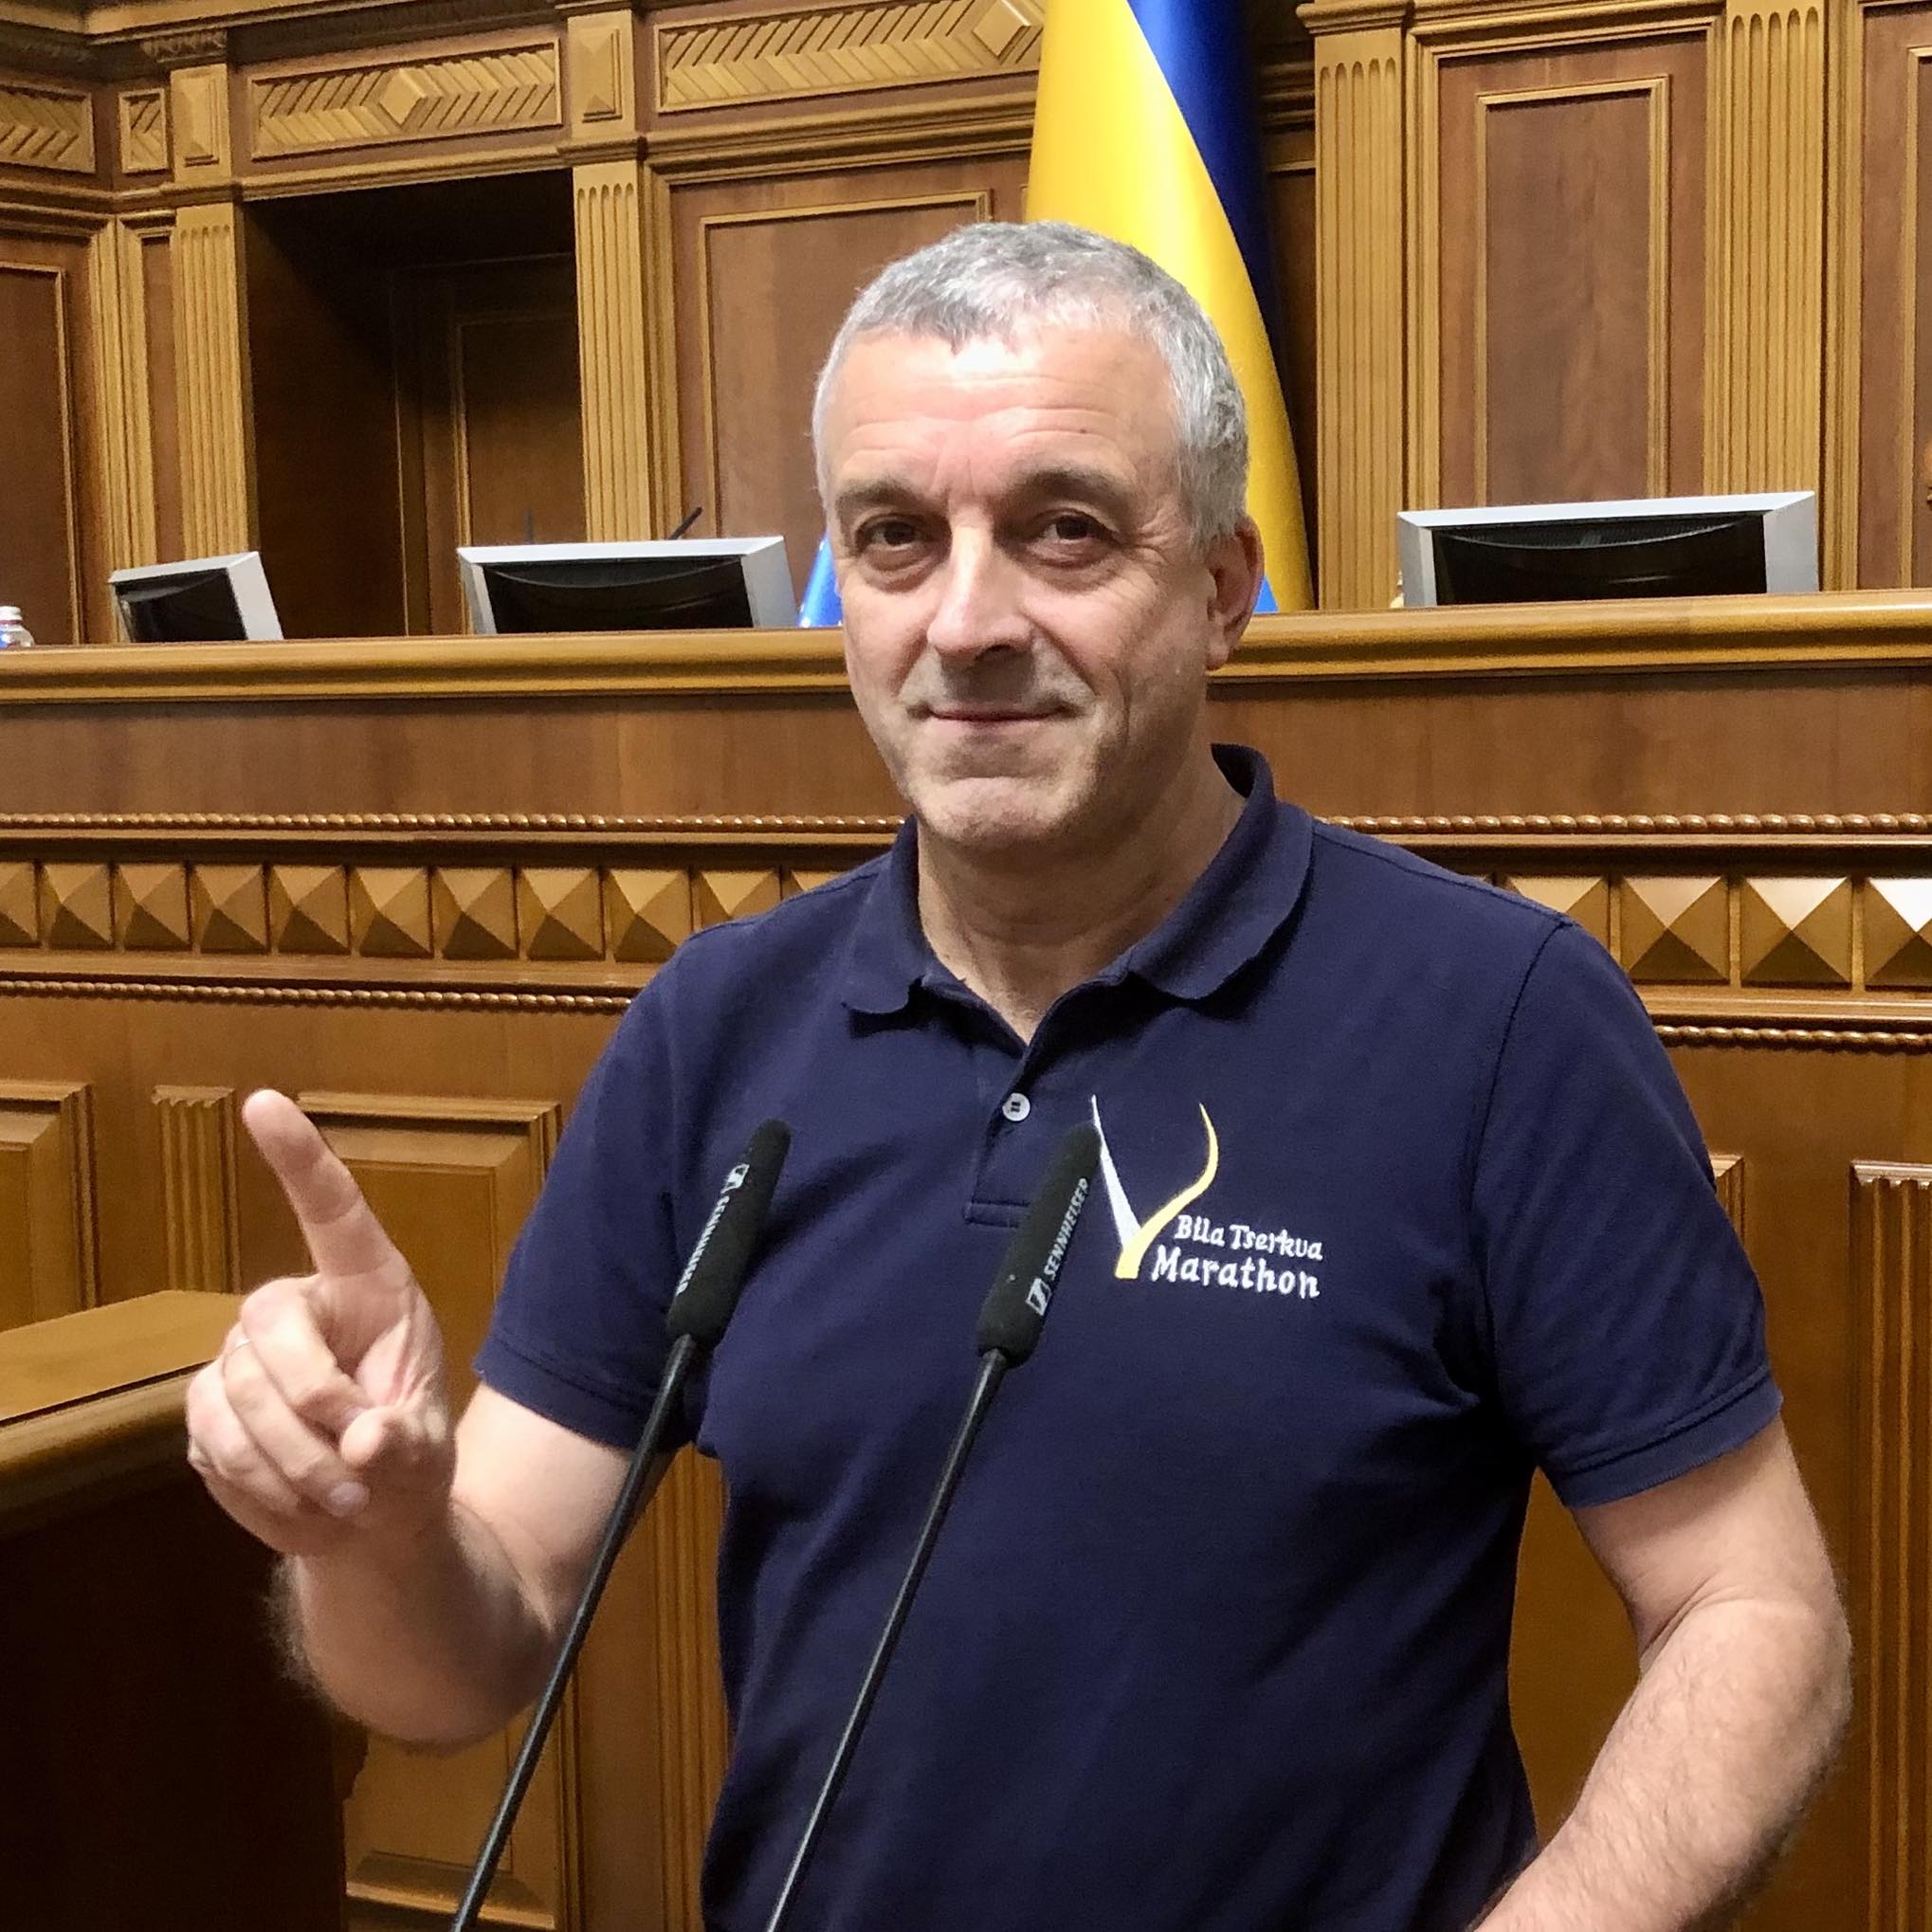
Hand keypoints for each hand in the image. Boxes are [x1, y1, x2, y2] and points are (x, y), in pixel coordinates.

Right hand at [185, 1090, 454, 1557]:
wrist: (369, 1520)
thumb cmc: (406, 1459)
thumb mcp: (428, 1454)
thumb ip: (406, 1446)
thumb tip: (366, 1443)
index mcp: (370, 1287)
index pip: (331, 1210)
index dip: (298, 1157)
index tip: (264, 1101)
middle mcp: (300, 1307)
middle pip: (271, 1331)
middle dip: (313, 1410)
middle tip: (359, 1478)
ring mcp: (242, 1356)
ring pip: (239, 1398)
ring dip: (293, 1466)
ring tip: (344, 1500)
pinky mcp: (206, 1410)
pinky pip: (215, 1443)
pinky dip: (260, 1488)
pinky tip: (296, 1500)